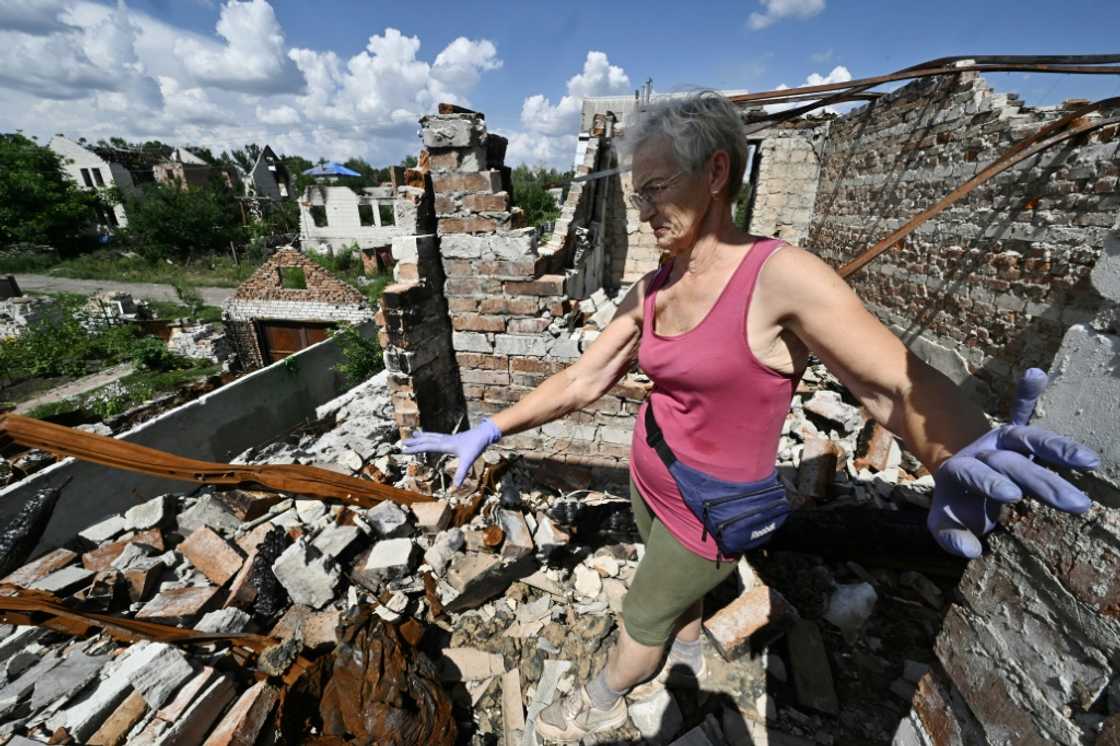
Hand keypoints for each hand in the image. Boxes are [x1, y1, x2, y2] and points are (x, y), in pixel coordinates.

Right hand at [399, 419, 501, 487]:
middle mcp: (445, 440)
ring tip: (414, 434)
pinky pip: (438, 436)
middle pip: (426, 440)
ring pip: (431, 436)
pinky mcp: (453, 438)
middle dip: (414, 442)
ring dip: (422, 437)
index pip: (426, 447)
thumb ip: (461, 474)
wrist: (484, 434)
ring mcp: (449, 438)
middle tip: (403, 442)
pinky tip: (432, 437)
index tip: (404, 450)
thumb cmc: (476, 446)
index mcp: (445, 445)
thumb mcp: (468, 461)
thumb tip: (455, 487)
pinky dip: (431, 436)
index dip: (415, 449)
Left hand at [928, 368, 1099, 557]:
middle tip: (1075, 503)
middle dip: (1041, 482)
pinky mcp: (1010, 433)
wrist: (953, 478)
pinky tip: (1036, 374)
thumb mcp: (943, 524)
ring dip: (1057, 448)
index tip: (1011, 494)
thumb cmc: (955, 505)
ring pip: (1028, 440)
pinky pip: (1020, 411)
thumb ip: (951, 538)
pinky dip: (1026, 394)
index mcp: (960, 473)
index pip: (977, 476)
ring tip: (1089, 461)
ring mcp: (998, 440)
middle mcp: (982, 453)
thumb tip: (972, 551)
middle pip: (1012, 464)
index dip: (991, 482)